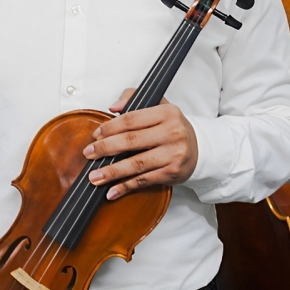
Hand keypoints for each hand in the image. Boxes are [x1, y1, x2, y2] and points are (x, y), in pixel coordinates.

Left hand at [83, 90, 197, 199]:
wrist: (200, 149)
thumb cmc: (173, 128)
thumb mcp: (159, 106)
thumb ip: (133, 99)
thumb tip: (114, 107)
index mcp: (166, 113)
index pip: (131, 119)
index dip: (109, 128)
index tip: (96, 135)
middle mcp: (172, 132)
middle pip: (131, 141)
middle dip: (105, 148)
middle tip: (89, 154)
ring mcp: (173, 154)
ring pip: (136, 164)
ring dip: (112, 171)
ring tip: (95, 176)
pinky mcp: (172, 172)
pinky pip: (144, 180)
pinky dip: (126, 186)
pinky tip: (112, 190)